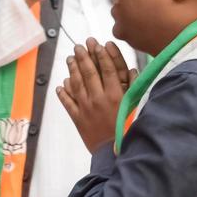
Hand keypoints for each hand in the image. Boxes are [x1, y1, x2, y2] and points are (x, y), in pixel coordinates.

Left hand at [56, 38, 132, 152]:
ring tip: (70, 59)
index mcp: (116, 95)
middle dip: (84, 58)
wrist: (114, 152)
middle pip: (90, 73)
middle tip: (79, 46)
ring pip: (77, 84)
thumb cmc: (129, 129)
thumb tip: (131, 70)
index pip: (108, 70)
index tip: (97, 44)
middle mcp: (99, 99)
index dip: (102, 55)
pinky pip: (68, 102)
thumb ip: (134, 88)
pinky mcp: (78, 118)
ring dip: (72, 70)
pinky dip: (63, 92)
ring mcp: (86, 108)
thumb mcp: (136, 107)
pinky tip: (61, 84)